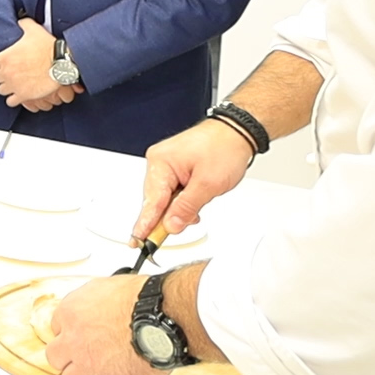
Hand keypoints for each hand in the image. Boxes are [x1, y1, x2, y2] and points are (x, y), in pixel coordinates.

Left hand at [0, 19, 77, 109]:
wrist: (61, 63)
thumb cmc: (48, 48)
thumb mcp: (34, 30)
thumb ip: (24, 24)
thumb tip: (21, 21)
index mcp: (5, 57)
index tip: (1, 65)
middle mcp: (7, 72)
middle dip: (1, 77)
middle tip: (8, 74)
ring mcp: (14, 85)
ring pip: (1, 90)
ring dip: (6, 88)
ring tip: (13, 84)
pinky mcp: (23, 95)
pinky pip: (11, 101)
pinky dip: (13, 99)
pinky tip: (18, 94)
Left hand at [46, 275, 169, 374]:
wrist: (163, 317)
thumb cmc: (142, 299)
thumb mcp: (106, 287)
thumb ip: (90, 303)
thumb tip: (91, 309)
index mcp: (71, 313)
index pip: (57, 329)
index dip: (71, 334)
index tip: (80, 337)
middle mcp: (74, 341)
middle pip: (56, 357)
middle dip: (69, 357)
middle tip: (85, 356)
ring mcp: (89, 366)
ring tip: (104, 369)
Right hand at [134, 118, 254, 240]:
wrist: (237, 132)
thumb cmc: (224, 148)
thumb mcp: (208, 184)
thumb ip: (186, 208)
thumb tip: (171, 225)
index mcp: (161, 162)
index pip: (152, 202)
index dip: (145, 224)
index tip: (137, 241)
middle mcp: (159, 161)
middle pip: (155, 200)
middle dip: (169, 216)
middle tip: (174, 231)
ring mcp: (166, 163)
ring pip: (165, 197)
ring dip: (178, 207)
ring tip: (198, 205)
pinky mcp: (175, 166)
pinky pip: (172, 189)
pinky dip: (182, 199)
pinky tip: (194, 201)